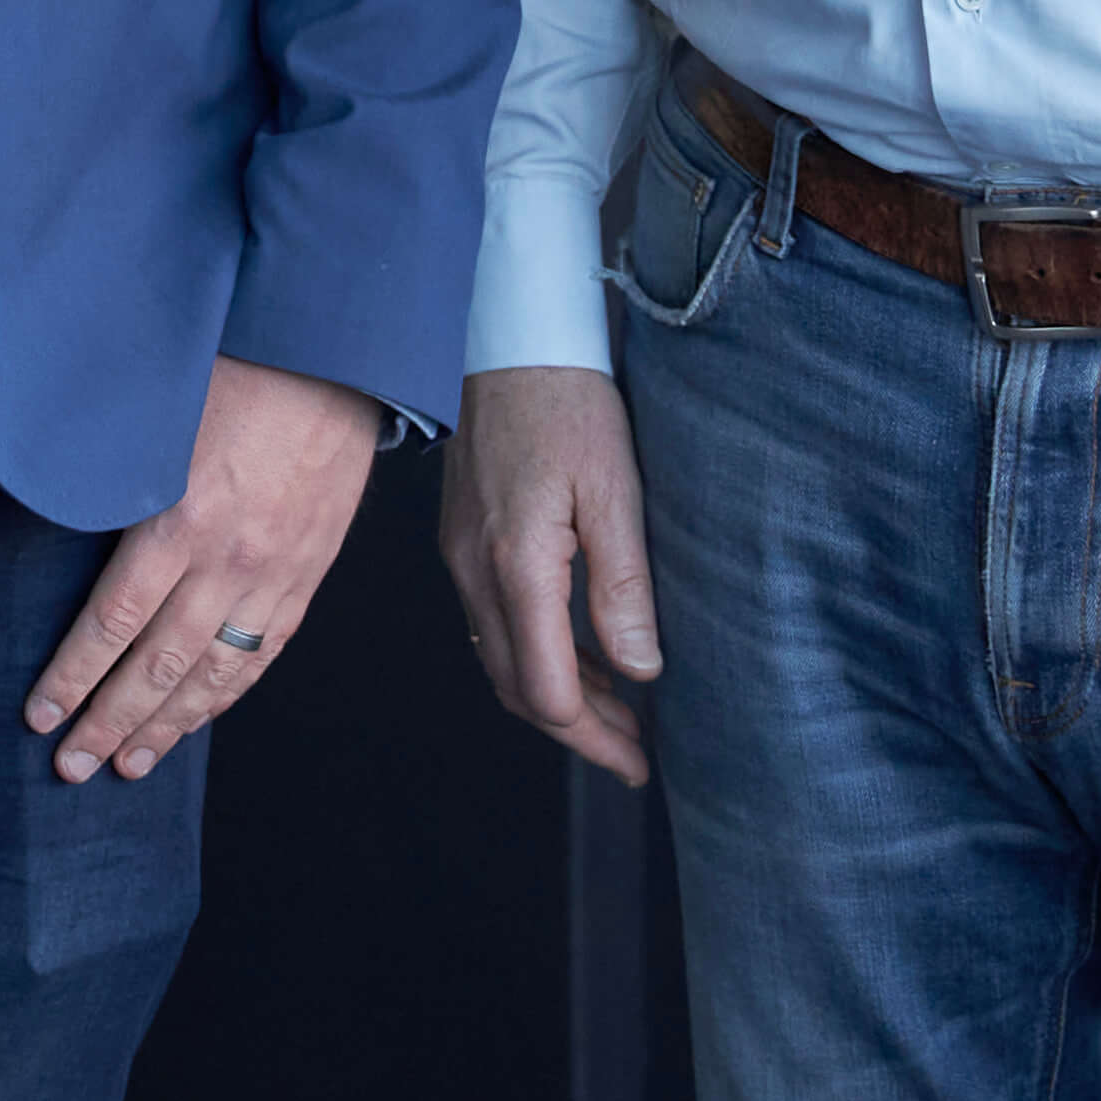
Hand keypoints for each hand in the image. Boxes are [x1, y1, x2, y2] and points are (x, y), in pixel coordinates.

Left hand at [29, 357, 381, 781]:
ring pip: (212, 672)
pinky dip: (225, 694)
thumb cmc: (239, 365)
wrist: (336, 356)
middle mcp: (230, 558)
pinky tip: (196, 719)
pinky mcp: (308, 574)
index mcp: (182, 516)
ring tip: (128, 765)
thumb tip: (46, 497)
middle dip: (109, 722)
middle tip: (71, 769)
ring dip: (167, 726)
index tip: (39, 714)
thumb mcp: (156, 408)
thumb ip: (109, 469)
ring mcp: (275, 573)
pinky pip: (262, 652)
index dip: (73, 676)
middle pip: (157, 665)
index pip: (113, 622)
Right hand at [438, 364, 661, 783]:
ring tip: (618, 710)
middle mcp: (475, 572)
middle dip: (577, 731)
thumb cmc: (565, 402)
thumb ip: (625, 584)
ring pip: (500, 660)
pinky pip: (492, 623)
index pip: (546, 690)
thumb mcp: (616, 489)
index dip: (594, 738)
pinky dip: (535, 654)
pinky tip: (578, 651)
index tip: (638, 761)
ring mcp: (459, 558)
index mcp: (517, 566)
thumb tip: (641, 669)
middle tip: (634, 753)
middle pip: (517, 689)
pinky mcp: (461, 541)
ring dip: (556, 696)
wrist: (503, 340)